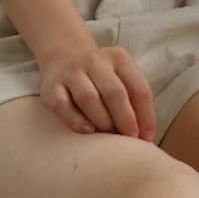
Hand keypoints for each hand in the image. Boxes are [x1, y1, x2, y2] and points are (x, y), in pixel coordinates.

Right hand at [38, 45, 155, 139]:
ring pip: (89, 97)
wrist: (64, 59)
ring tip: (108, 135)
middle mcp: (95, 61)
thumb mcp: (121, 77)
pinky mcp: (52, 86)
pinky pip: (63, 105)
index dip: (146, 116)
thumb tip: (144, 134)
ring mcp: (72, 72)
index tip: (146, 138)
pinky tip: (87, 131)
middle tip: (128, 139)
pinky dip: (76, 120)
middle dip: (125, 120)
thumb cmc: (100, 78)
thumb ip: (133, 98)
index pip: (139, 88)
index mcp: (119, 58)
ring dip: (102, 121)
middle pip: (114, 92)